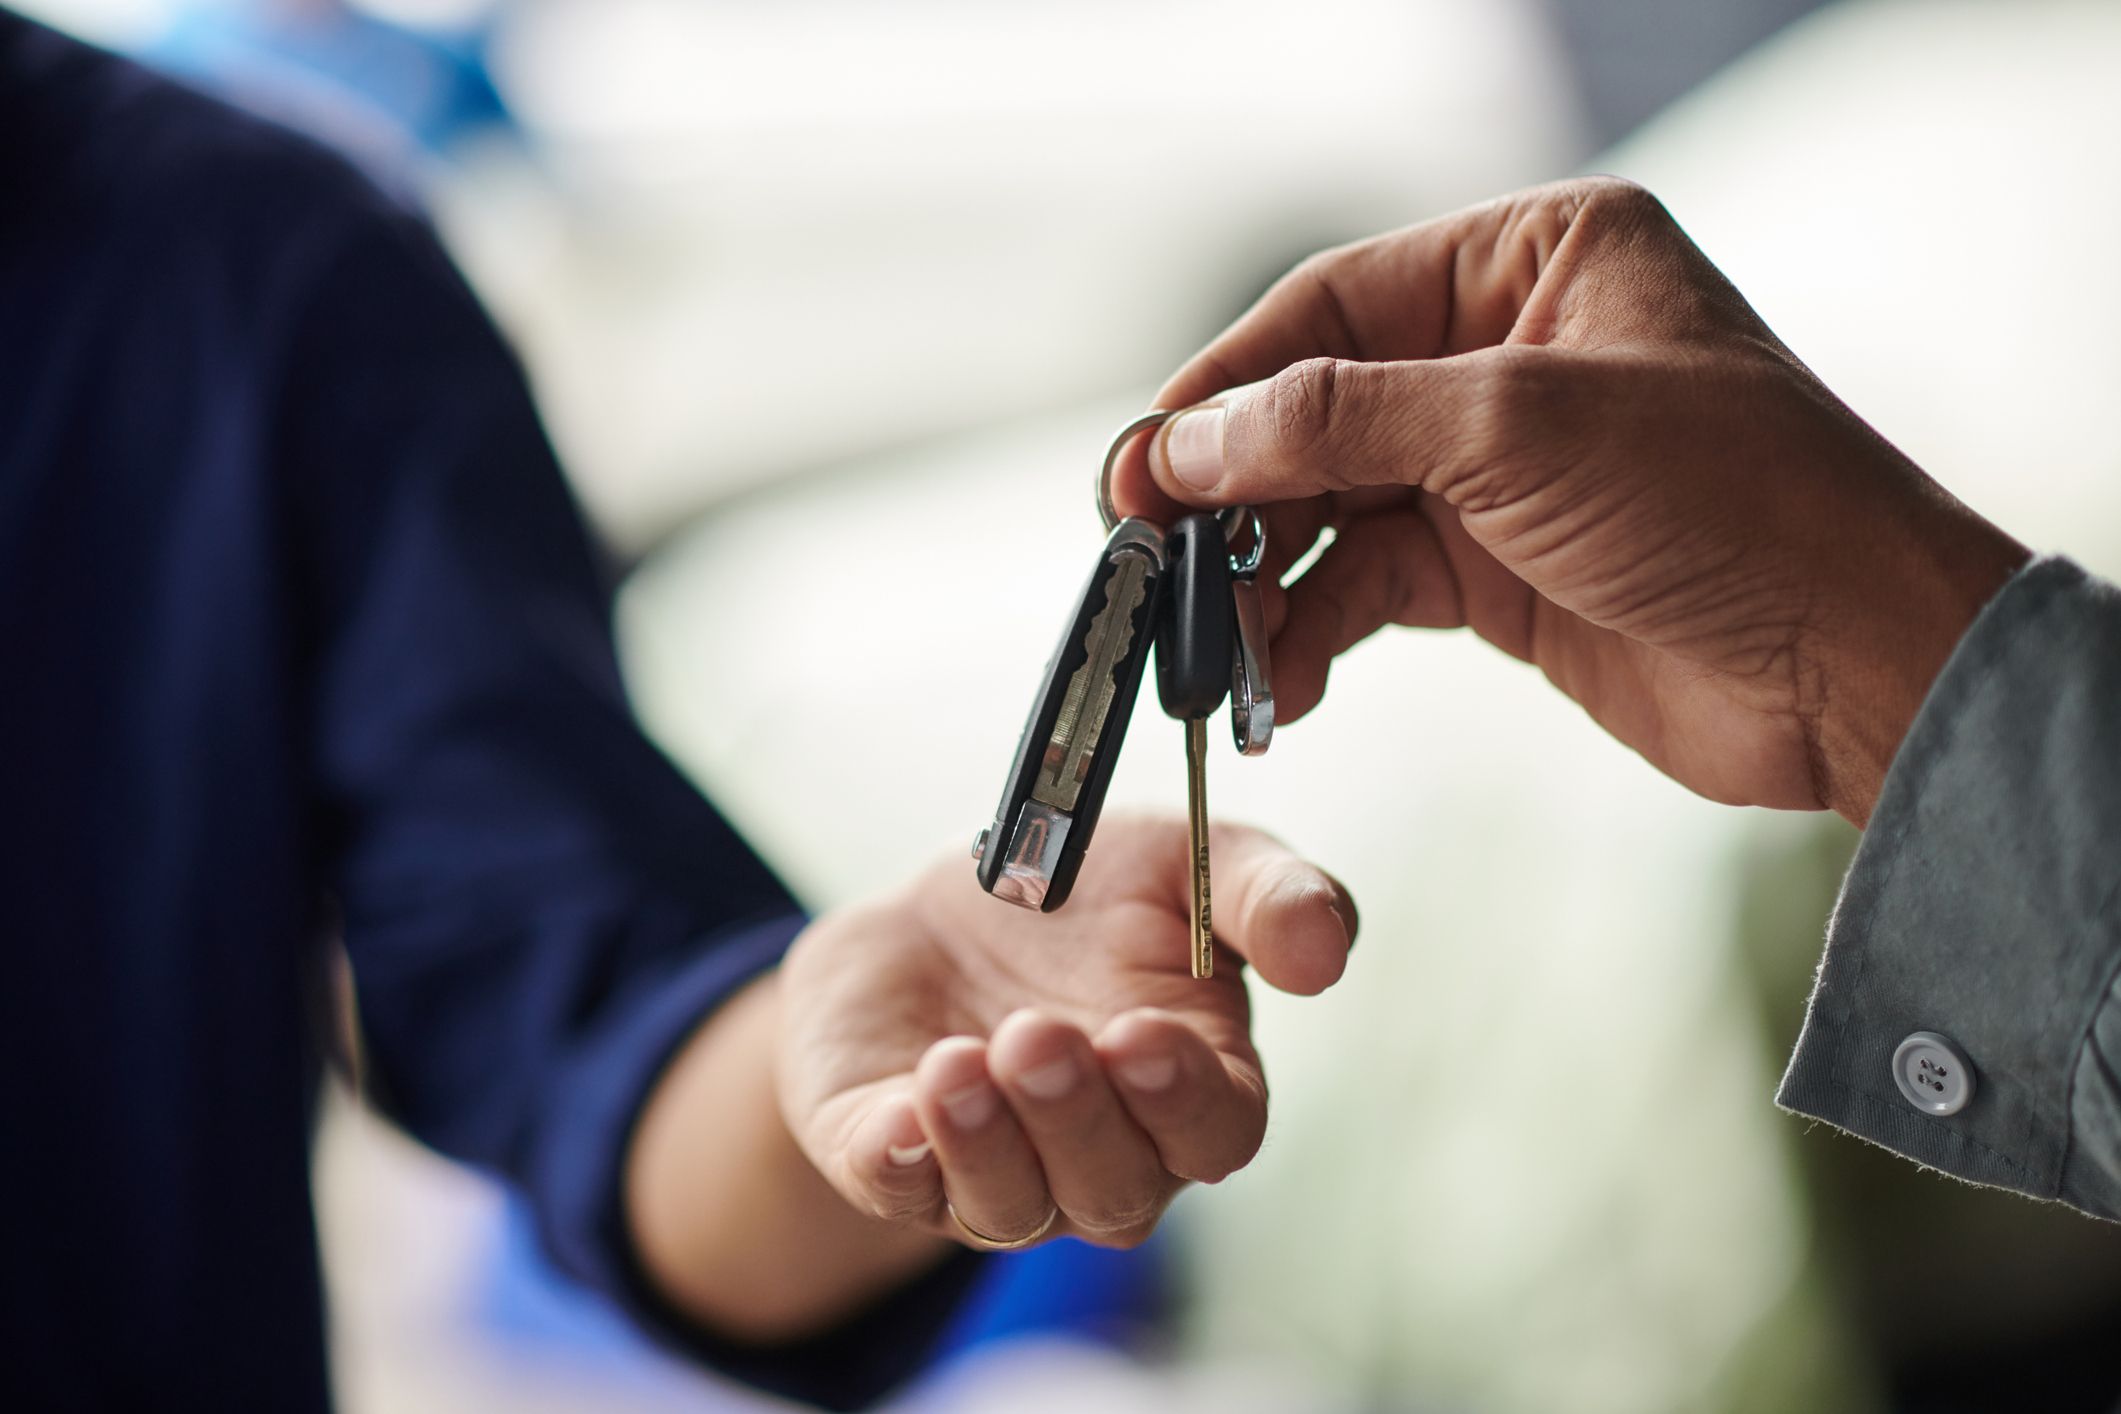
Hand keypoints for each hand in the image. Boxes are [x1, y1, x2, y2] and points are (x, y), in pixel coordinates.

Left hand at [777, 815, 1353, 1250]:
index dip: (1183, 1098)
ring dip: (986, 1141)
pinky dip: (899, 1162)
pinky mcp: (891, 1158)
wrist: (936, 910)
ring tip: (958, 1062)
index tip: (1140, 1037)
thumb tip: (1326, 949)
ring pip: (1008, 1202)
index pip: (1213, 1131)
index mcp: (1190, 1090)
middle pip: (1114, 1186)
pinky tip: (899, 1119)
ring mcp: (996, 1171)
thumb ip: (1265, 896)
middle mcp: (1101, 1154)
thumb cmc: (1085, 897)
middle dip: (1075, 1117)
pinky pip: (896, 1188)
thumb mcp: (1182, 861)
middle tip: (1037, 1038)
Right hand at [1115, 178, 2027, 824]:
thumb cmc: (1731, 503)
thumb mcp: (1515, 429)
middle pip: (1316, 409)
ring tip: (1208, 649)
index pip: (1331, 304)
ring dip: (1264, 579)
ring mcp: (1501, 466)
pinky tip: (1276, 681)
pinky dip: (1313, 630)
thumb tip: (1184, 441)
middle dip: (1232, 495)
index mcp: (1532, 259)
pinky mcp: (1501, 569)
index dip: (1222, 385)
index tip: (1139, 465)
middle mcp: (1508, 351)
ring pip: (1332, 508)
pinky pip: (1369, 584)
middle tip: (1147, 563)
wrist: (1854, 668)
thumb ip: (1335, 424)